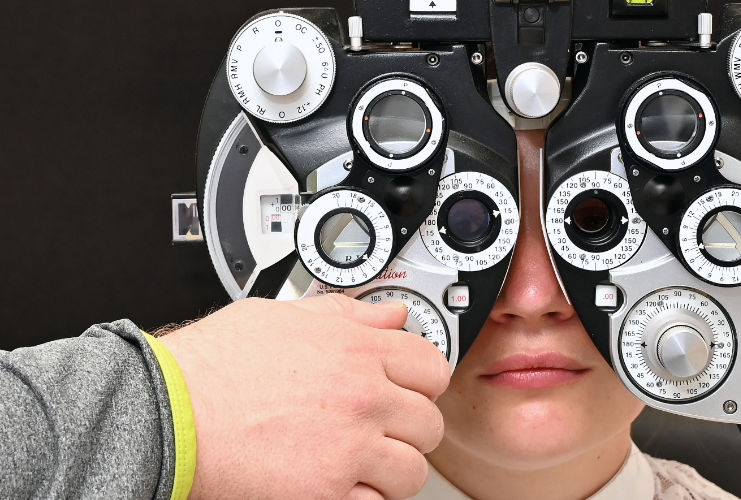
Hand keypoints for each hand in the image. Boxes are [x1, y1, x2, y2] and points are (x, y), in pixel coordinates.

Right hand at [159, 294, 449, 499]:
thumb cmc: (212, 365)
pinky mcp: (327, 493)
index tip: (406, 392)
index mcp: (356, 349)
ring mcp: (348, 448)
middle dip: (407, 429)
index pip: (432, 367)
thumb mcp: (283, 314)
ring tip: (358, 464)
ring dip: (389, 470)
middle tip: (378, 432)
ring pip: (412, 471)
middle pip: (427, 423)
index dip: (420, 382)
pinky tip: (337, 486)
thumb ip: (347, 314)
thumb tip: (391, 315)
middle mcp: (362, 397)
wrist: (166, 412)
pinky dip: (363, 499)